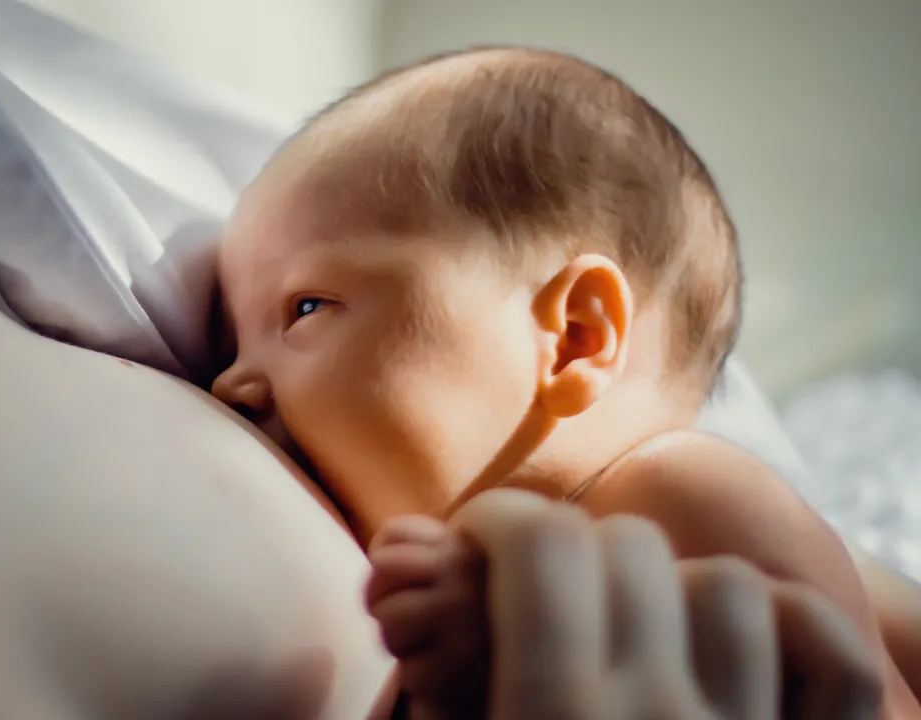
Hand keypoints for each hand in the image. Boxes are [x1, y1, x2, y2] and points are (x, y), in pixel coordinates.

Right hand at [449, 489, 882, 719]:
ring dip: (671, 589)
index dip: (495, 517)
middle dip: (570, 548)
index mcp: (553, 716)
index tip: (479, 538)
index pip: (539, 544)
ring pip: (723, 585)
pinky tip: (739, 648)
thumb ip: (438, 676)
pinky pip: (830, 653)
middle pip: (623, 546)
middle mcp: (654, 718)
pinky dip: (791, 629)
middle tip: (543, 587)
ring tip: (636, 625)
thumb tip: (406, 573)